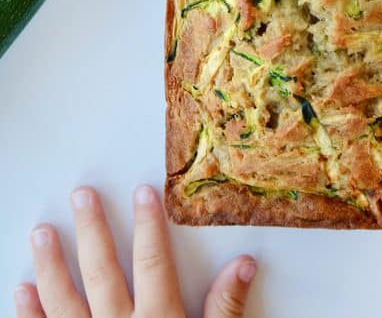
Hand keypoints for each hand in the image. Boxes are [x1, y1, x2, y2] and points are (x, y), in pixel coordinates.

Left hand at [14, 185, 255, 317]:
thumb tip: (244, 264)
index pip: (153, 261)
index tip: (143, 191)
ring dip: (51, 265)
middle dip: (91, 230)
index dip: (148, 224)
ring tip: (41, 232)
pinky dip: (30, 314)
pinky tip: (22, 291)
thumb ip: (225, 311)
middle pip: (102, 271)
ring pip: (64, 300)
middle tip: (81, 194)